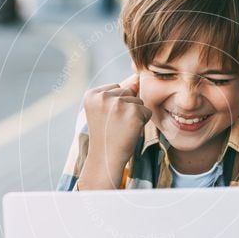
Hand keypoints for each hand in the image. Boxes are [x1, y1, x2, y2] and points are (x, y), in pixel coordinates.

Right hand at [79, 74, 151, 188]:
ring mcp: (118, 103)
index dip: (116, 105)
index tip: (107, 121)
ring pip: (138, 101)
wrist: (106, 158)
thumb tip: (138, 79)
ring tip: (122, 128)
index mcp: (92, 94)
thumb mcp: (104, 111)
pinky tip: (130, 131)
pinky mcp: (133, 112)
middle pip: (127, 92)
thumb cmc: (106, 136)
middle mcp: (103, 96)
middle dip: (126, 108)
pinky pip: (146, 111)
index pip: (116, 88)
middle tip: (116, 126)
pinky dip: (142, 122)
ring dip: (135, 115)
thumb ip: (118, 93)